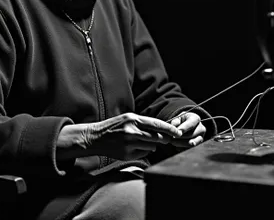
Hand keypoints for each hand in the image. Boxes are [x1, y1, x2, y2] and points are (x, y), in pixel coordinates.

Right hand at [57, 113, 182, 161]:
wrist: (95, 137)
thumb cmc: (113, 127)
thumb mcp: (127, 119)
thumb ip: (142, 124)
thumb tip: (160, 131)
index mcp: (133, 119)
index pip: (156, 124)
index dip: (169, 129)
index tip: (178, 132)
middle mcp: (132, 131)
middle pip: (157, 137)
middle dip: (164, 139)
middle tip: (168, 139)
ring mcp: (129, 144)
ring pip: (151, 146)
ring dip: (153, 145)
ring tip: (144, 142)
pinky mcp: (126, 154)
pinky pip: (143, 154)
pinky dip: (144, 151)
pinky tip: (135, 148)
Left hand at [168, 112, 205, 148]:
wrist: (186, 125)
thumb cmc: (182, 120)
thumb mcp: (178, 117)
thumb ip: (175, 121)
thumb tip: (173, 127)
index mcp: (196, 118)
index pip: (191, 124)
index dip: (183, 129)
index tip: (176, 133)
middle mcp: (201, 128)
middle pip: (191, 135)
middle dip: (180, 137)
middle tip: (171, 138)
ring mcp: (201, 137)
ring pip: (192, 143)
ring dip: (181, 143)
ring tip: (172, 142)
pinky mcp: (198, 144)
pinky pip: (190, 148)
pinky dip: (183, 147)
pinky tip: (176, 145)